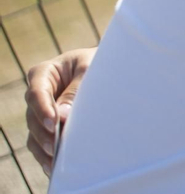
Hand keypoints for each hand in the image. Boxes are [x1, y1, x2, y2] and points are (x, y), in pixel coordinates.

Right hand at [25, 47, 94, 173]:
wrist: (106, 67)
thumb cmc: (96, 63)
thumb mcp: (89, 68)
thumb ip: (76, 90)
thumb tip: (62, 116)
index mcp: (44, 74)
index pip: (36, 93)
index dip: (43, 109)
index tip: (54, 123)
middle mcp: (38, 95)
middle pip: (33, 117)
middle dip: (44, 133)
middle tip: (56, 146)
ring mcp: (41, 112)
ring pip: (35, 133)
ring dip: (44, 147)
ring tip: (56, 160)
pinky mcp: (48, 127)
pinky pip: (41, 144)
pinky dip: (46, 155)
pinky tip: (53, 165)